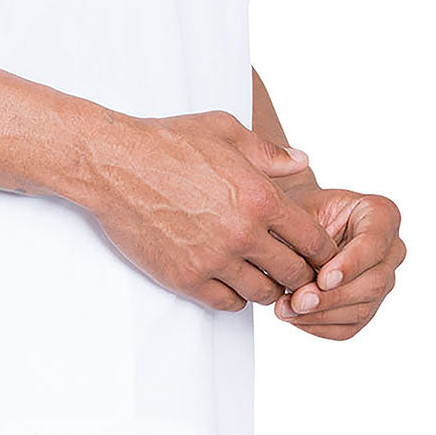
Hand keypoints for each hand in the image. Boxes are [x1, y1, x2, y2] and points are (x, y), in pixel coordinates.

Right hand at [88, 110, 340, 312]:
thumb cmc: (168, 142)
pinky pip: (228, 304)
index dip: (320, 249)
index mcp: (260, 197)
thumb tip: (302, 162)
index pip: (314, 241)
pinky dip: (234, 295)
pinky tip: (228, 277)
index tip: (313, 250)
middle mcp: (242, 234)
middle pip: (294, 274)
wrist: (114, 164)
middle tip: (288, 264)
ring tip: (256, 270)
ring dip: (265, 285)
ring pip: (263, 294)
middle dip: (298, 271)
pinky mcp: (186, 278)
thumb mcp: (224, 130)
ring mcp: (213, 260)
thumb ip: (268, 152)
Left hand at [273, 187, 405, 339]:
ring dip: (322, 314)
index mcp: (380, 214)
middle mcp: (389, 249)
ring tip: (288, 310)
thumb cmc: (300, 210)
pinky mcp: (368, 305)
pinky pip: (350, 326)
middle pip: (373, 282)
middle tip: (299, 300)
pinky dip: (320, 326)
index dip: (350, 265)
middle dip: (332, 296)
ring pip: (362, 308)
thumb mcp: (299, 209)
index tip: (323, 279)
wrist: (295, 225)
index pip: (374, 243)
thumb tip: (298, 272)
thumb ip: (303, 236)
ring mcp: (382, 280)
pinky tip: (297, 318)